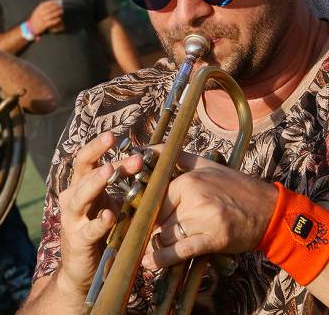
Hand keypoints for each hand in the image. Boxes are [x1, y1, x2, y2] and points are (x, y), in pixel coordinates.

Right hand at [29, 0, 63, 34]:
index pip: (45, 4)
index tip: (57, 1)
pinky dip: (56, 20)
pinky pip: (51, 22)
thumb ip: (42, 8)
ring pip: (51, 15)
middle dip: (56, 7)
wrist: (30, 27)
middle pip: (49, 9)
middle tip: (61, 6)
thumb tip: (53, 4)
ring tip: (61, 11)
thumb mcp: (36, 12)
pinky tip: (59, 18)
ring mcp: (41, 19)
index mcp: (37, 10)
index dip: (52, 2)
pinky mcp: (44, 25)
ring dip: (57, 12)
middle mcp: (39, 14)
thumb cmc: (35, 19)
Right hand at [55, 132, 142, 296]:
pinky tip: (110, 216)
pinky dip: (99, 222)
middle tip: (122, 149)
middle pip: (83, 172)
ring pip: (80, 196)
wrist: (82, 272)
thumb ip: (123, 190)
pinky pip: (88, 229)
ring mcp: (72, 220)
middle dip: (102, 158)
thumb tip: (149, 168)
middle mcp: (72, 199)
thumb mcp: (112, 207)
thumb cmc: (100, 234)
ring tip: (109, 171)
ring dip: (95, 183)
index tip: (115, 135)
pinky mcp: (78, 241)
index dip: (97, 147)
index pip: (85, 161)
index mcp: (80, 188)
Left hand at [141, 150, 277, 269]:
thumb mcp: (205, 164)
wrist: (271, 210)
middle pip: (159, 220)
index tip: (141, 218)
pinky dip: (164, 258)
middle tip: (144, 235)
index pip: (154, 200)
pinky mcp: (214, 240)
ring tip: (148, 249)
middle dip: (151, 229)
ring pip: (167, 236)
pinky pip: (181, 251)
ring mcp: (205, 220)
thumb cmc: (235, 186)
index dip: (146, 212)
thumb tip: (146, 150)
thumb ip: (174, 157)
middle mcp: (194, 199)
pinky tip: (152, 263)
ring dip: (157, 244)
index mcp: (188, 181)